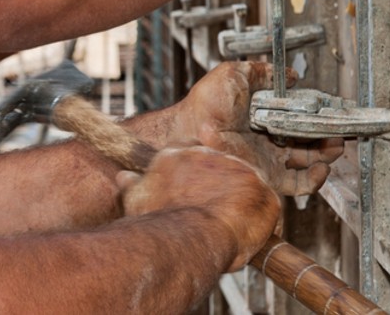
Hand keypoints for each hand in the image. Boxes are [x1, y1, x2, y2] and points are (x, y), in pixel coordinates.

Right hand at [116, 146, 280, 271]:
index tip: (193, 184)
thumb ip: (131, 184)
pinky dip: (261, 218)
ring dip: (239, 200)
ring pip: (244, 182)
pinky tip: (248, 232)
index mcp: (178, 154)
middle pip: (219, 163)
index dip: (193, 168)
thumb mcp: (136, 200)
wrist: (187, 242)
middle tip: (211, 209)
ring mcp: (239, 170)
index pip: (189, 148)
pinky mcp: (262, 192)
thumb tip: (123, 176)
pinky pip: (266, 204)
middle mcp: (210, 155)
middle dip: (218, 184)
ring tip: (228, 224)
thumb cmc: (159, 224)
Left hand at [178, 62, 344, 195]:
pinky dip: (314, 178)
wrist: (191, 130)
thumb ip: (263, 72)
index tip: (333, 112)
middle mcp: (268, 139)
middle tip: (339, 130)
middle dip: (327, 136)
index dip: (317, 116)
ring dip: (326, 155)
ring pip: (308, 161)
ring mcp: (268, 159)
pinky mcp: (267, 176)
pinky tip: (321, 167)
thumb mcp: (236, 75)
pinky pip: (297, 183)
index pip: (298, 118)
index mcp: (263, 116)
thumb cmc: (206, 104)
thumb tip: (290, 76)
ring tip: (335, 145)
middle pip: (308, 141)